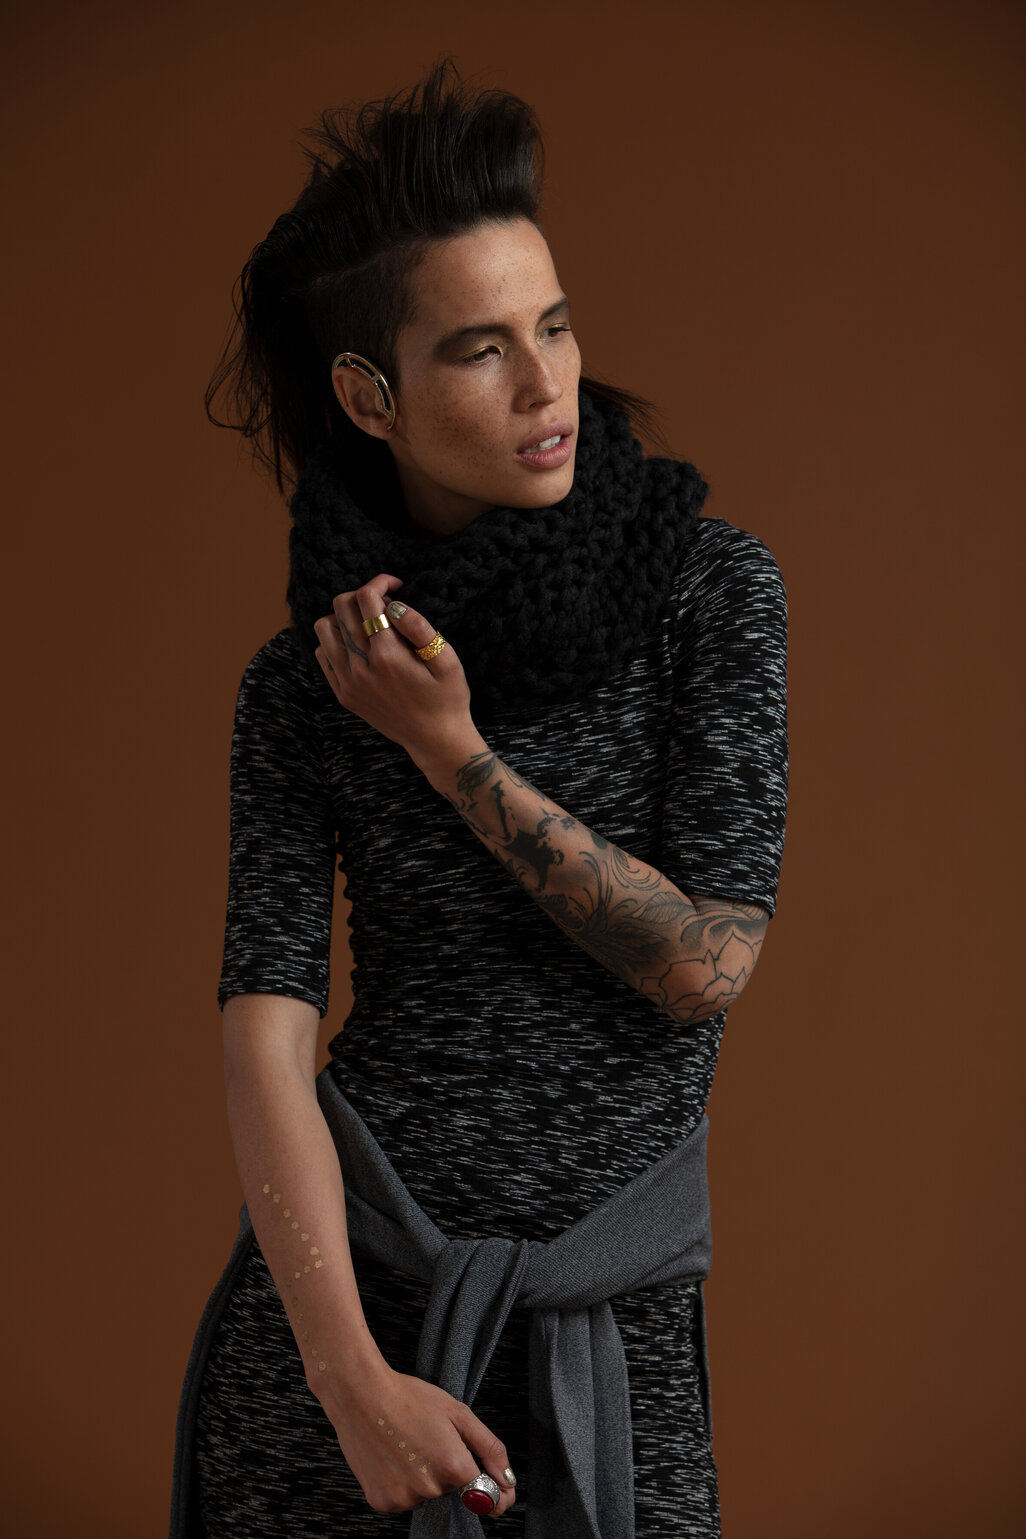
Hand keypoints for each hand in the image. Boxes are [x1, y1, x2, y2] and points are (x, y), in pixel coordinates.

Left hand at [313, 575, 485, 778]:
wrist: (435, 740)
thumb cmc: (447, 698)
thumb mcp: (447, 660)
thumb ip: (420, 628)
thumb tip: (394, 604)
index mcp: (388, 655)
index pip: (366, 598)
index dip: (380, 582)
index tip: (396, 585)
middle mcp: (362, 667)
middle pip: (342, 607)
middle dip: (363, 595)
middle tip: (385, 605)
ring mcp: (348, 682)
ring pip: (324, 628)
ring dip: (344, 617)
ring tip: (368, 624)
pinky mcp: (343, 694)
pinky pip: (323, 654)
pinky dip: (336, 641)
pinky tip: (359, 645)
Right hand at [317, 1359, 516, 1516]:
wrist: (360, 1395)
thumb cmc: (409, 1397)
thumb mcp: (458, 1413)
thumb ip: (490, 1449)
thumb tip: (507, 1480)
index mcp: (453, 1466)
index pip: (487, 1497)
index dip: (495, 1493)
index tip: (498, 1489)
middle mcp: (429, 1489)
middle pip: (453, 1489)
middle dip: (449, 1468)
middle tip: (429, 1438)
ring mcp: (403, 1499)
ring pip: (427, 1493)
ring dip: (424, 1475)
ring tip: (407, 1443)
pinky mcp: (382, 1502)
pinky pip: (404, 1498)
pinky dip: (402, 1482)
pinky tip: (393, 1455)